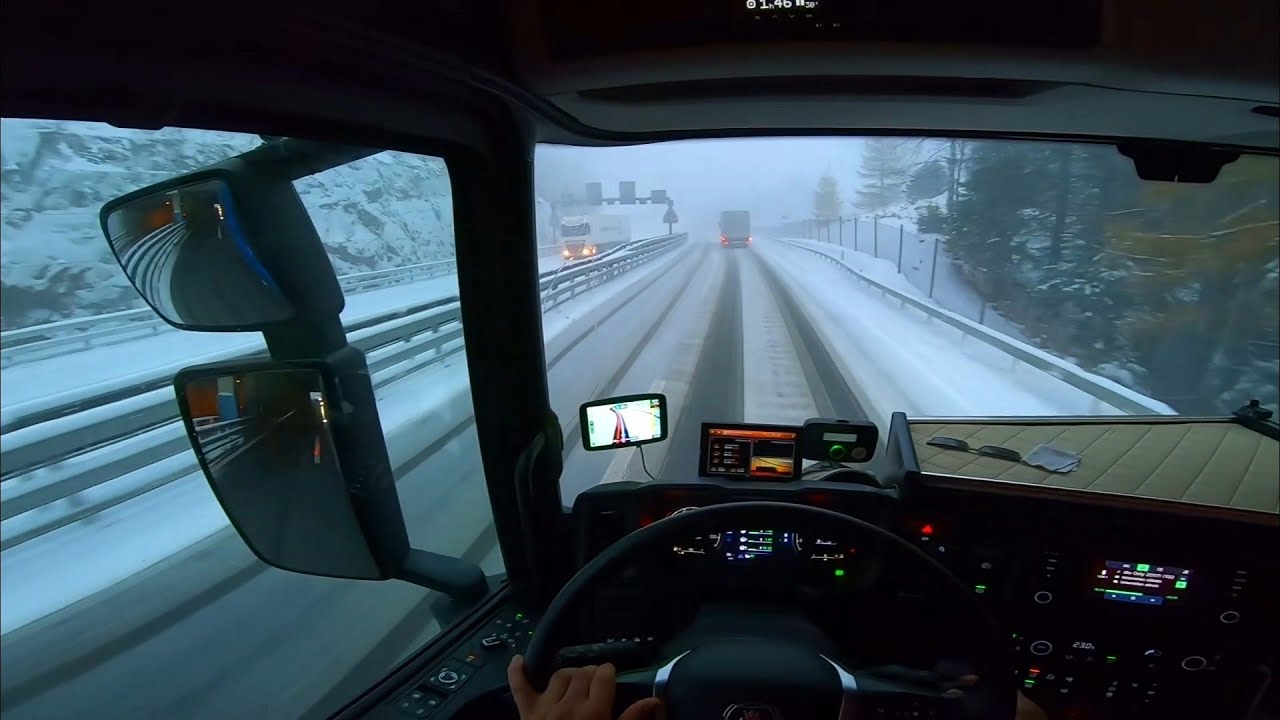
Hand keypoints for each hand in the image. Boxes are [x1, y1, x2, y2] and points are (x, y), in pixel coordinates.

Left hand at [508, 655, 663, 719]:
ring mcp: (546, 706)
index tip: (611, 677)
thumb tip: (655, 700)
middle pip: (583, 672)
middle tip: (596, 684)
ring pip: (560, 675)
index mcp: (594, 711)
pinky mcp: (527, 713)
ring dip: (570, 675)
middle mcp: (570, 703)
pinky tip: (518, 661)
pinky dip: (517, 672)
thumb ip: (632, 719)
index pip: (604, 675)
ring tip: (576, 683)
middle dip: (592, 673)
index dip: (609, 672)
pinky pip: (519, 687)